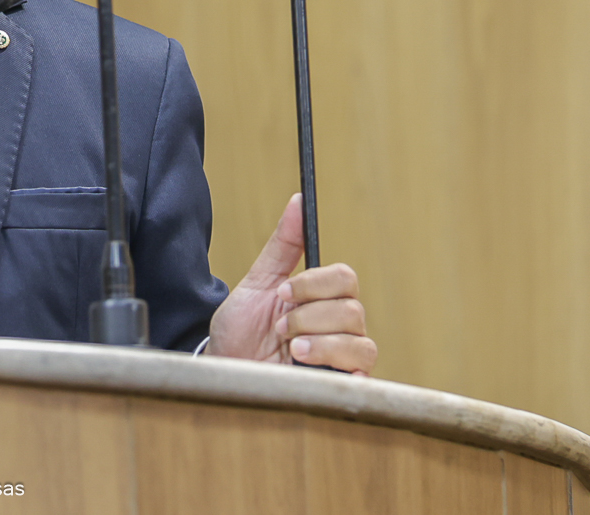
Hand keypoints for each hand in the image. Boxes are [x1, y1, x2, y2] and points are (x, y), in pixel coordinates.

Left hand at [204, 193, 376, 374]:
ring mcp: (343, 358)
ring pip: (361, 342)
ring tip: (290, 350)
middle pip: (353, 309)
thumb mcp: (258, 282)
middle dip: (308, 317)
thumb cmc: (241, 331)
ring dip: (320, 342)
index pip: (345, 278)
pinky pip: (363, 375)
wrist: (226, 372)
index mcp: (321, 298)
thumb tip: (298, 200)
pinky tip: (307, 366)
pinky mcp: (342, 388)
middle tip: (278, 329)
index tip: (282, 293)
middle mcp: (339, 326)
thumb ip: (283, 244)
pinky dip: (335, 367)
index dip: (314, 283)